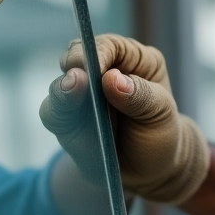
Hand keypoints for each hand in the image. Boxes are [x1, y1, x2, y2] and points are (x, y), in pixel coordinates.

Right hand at [39, 34, 209, 204]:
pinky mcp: (66, 119)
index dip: (98, 53)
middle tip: (77, 78)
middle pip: (76, 58)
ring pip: (60, 86)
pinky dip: (57, 113)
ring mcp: (80, 95)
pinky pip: (53, 113)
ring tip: (70, 91)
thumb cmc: (161, 133)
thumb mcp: (162, 114)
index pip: (108, 45)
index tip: (94, 66)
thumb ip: (140, 96)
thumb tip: (111, 79)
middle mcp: (101, 72)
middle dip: (75, 67)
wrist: (150, 169)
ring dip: (62, 91)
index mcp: (132, 59)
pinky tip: (65, 118)